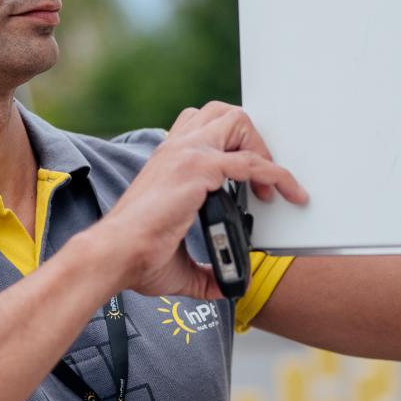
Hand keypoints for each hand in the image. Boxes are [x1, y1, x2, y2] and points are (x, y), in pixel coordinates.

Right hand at [80, 101, 308, 298]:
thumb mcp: (178, 260)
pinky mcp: (199, 168)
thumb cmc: (136, 256)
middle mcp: (176, 149)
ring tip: (272, 185)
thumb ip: (204, 271)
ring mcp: (187, 154)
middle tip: (260, 178)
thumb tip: (224, 286)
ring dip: (262, 149)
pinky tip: (285, 193)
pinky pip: (250, 161)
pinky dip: (275, 175)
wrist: (115, 255)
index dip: (232, 146)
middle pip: (223, 114)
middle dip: (251, 139)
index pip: (204, 127)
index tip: (249, 179)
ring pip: (237, 122)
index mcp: (167, 160)